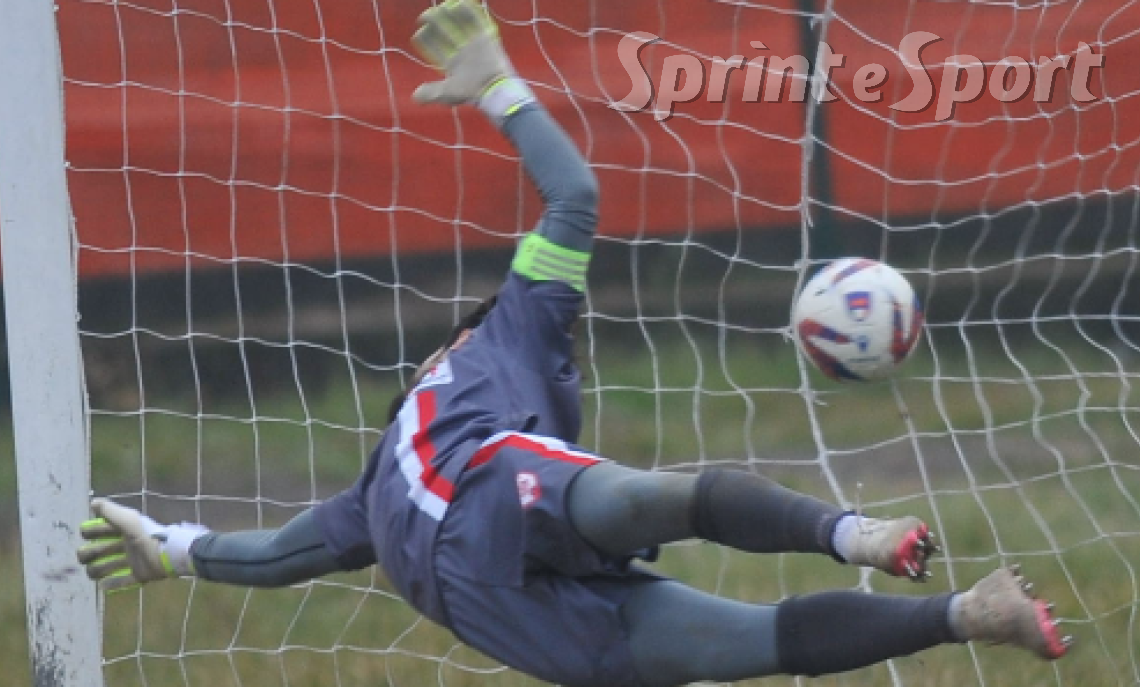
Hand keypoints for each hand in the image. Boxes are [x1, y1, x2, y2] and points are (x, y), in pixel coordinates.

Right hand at [77, 498, 206, 590]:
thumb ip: (111, 511)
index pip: (99, 530)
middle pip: (98, 550)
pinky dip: (111, 584)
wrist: (167, 554)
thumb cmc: (146, 535)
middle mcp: (125, 546)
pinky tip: (103, 585)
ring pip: (106, 567)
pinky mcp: (138, 575)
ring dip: (97, 570)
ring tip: (95, 573)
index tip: (86, 535)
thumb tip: (93, 503)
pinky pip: (122, 582)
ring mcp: (131, 562)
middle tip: (86, 558)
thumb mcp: (129, 520)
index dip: (90, 532)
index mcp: (123, 531)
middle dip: (88, 554)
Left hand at [412, 0, 514, 105]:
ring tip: (443, 6)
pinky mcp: (486, 38)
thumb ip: (431, 93)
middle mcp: (462, 52)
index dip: (426, 39)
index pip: (435, 47)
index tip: (419, 33)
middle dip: (435, 22)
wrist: (494, 89)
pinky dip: (469, 11)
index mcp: (452, 64)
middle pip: (446, 33)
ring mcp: (474, 44)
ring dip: (450, 15)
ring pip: (459, 25)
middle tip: (428, 15)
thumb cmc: (471, 92)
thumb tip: (415, 97)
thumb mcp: (447, 94)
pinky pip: (477, 21)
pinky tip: (461, 2)